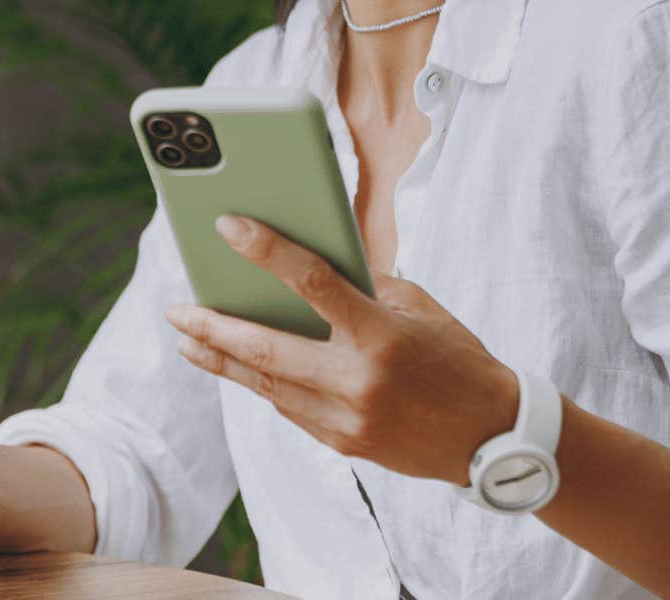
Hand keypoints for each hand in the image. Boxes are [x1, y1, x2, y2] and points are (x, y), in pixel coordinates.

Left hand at [161, 215, 519, 485]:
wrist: (494, 439)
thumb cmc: (459, 358)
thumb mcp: (420, 308)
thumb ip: (363, 287)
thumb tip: (305, 270)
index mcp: (382, 336)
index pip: (312, 283)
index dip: (266, 251)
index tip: (228, 226)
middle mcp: (358, 381)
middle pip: (264, 349)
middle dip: (211, 328)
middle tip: (175, 309)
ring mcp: (346, 419)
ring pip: (265, 384)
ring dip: (220, 360)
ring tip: (187, 339)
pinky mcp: (342, 443)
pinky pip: (287, 406)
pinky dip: (260, 382)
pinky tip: (236, 365)